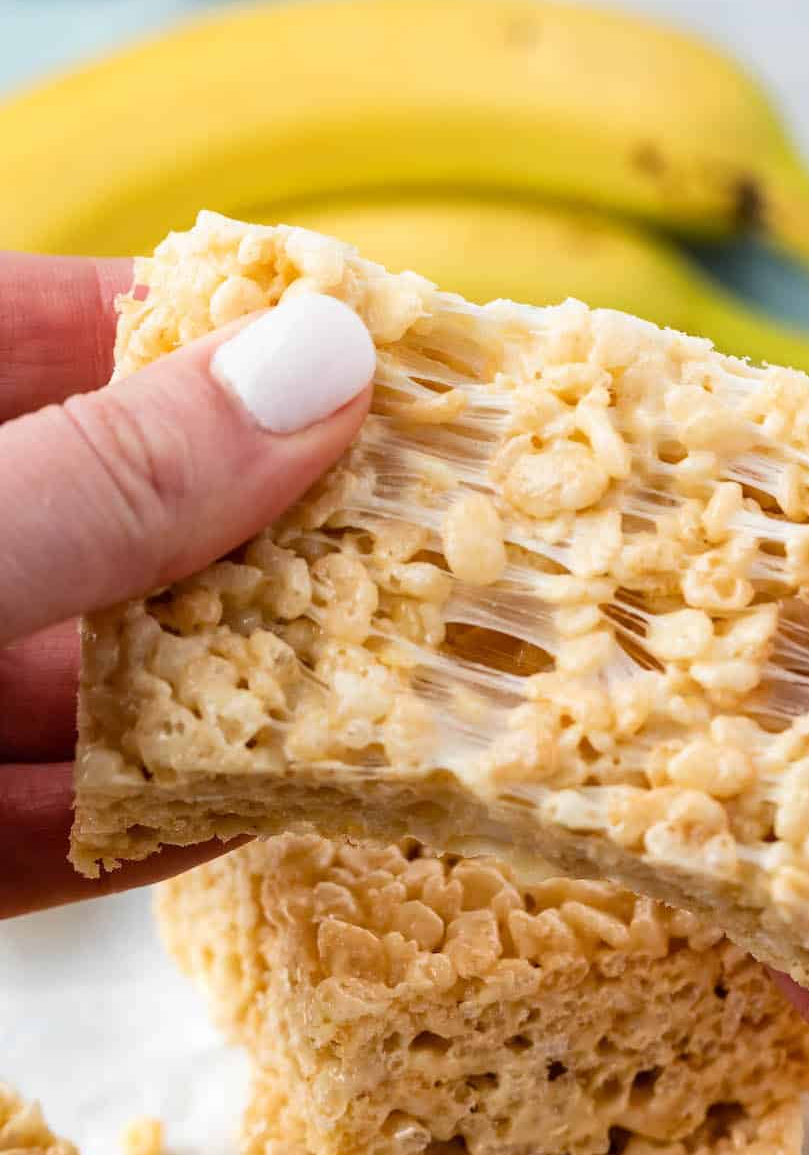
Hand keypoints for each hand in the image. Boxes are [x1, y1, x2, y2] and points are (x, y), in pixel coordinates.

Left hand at [1, 252, 374, 917]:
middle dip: (253, 538)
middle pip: (100, 519)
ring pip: (77, 687)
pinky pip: (32, 828)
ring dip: (222, 701)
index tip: (373, 358)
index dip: (215, 332)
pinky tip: (244, 814)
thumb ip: (104, 476)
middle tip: (423, 543)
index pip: (54, 327)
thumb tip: (322, 367)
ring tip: (381, 694)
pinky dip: (133, 826)